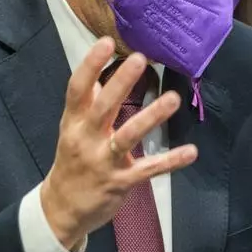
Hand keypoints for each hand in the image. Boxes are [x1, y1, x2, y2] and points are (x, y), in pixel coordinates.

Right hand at [40, 37, 197, 248]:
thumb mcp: (72, 130)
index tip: (106, 42)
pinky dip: (169, 161)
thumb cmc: (72, 162)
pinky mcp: (119, 182)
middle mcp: (85, 139)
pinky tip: (190, 152)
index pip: (77, 89)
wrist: (61, 209)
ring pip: (127, 136)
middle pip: (102, 107)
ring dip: (150, 117)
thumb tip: (101, 75)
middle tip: (140, 59)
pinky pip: (147, 170)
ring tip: (173, 99)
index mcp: (73, 122)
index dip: (90, 65)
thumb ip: (86, 104)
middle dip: (120, 84)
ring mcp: (103, 162)